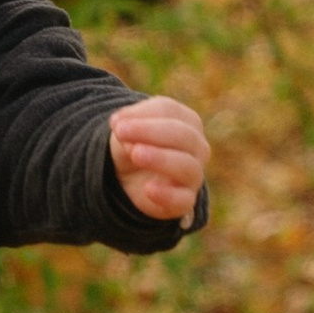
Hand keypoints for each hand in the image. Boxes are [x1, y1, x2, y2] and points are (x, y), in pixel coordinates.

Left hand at [109, 93, 209, 222]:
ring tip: (136, 154)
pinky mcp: (185, 201)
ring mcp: (194, 175)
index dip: (142, 115)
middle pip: (184, 136)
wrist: (130, 176)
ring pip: (188, 166)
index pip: (170, 112)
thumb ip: (128, 122)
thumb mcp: (128, 127)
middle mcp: (197, 147)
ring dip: (161, 158)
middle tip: (121, 132)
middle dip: (150, 132)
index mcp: (187, 121)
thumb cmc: (135, 143)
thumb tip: (121, 123)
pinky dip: (167, 194)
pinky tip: (149, 189)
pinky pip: (184, 200)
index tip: (116, 123)